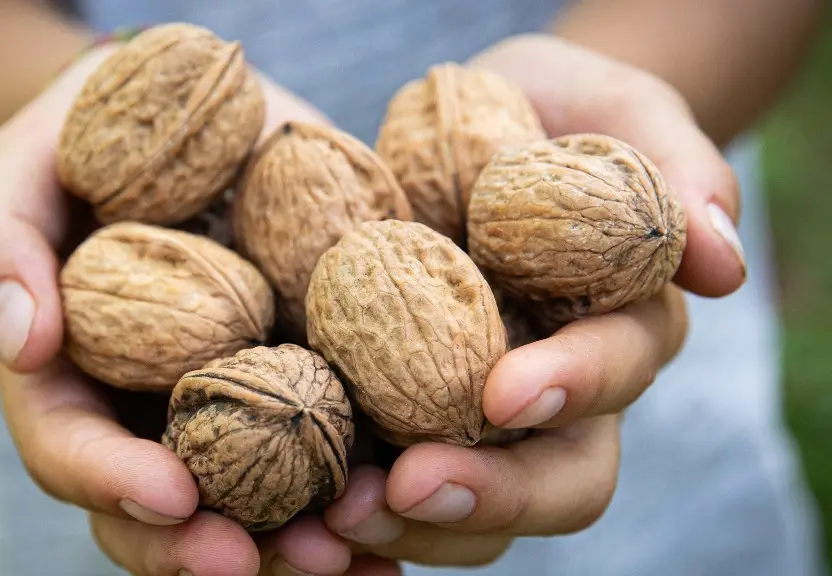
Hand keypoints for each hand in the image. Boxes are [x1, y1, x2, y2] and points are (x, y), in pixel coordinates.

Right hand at [0, 42, 383, 574]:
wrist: (180, 120)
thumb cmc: (82, 141)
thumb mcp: (21, 169)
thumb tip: (26, 340)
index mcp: (71, 380)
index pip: (74, 450)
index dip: (115, 482)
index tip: (175, 495)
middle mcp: (148, 413)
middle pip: (167, 509)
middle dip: (216, 547)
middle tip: (283, 560)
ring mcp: (226, 404)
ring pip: (252, 503)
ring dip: (302, 543)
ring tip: (362, 559)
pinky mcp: (299, 379)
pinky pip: (326, 451)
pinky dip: (360, 493)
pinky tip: (406, 517)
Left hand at [324, 34, 718, 566]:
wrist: (475, 127)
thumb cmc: (551, 112)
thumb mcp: (616, 111)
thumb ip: (674, 169)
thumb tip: (724, 263)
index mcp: (617, 324)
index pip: (614, 371)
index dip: (571, 388)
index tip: (503, 393)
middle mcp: (559, 391)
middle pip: (560, 478)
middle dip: (493, 492)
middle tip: (408, 487)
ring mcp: (482, 418)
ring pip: (479, 510)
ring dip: (414, 523)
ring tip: (336, 512)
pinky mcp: (405, 417)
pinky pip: (394, 491)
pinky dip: (357, 512)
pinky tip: (303, 517)